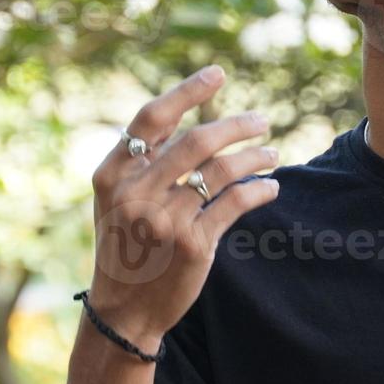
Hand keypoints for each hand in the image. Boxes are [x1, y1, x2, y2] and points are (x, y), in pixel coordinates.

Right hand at [86, 65, 279, 352]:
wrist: (124, 310)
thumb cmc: (124, 246)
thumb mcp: (115, 200)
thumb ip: (140, 162)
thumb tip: (183, 114)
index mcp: (112, 174)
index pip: (152, 118)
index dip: (187, 91)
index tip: (219, 74)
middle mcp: (135, 193)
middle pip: (197, 140)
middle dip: (237, 126)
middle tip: (262, 122)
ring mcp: (164, 219)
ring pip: (222, 171)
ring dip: (254, 158)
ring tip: (271, 156)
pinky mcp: (192, 244)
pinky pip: (235, 203)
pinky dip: (259, 190)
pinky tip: (269, 188)